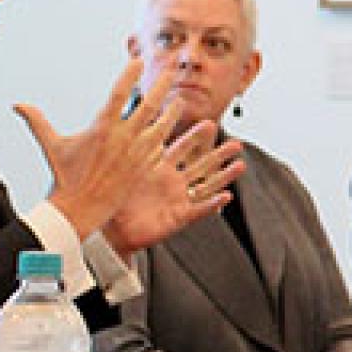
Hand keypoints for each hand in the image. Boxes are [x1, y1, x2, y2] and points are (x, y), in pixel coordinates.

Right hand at [16, 59, 184, 241]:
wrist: (80, 210)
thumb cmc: (65, 178)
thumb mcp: (52, 145)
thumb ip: (37, 121)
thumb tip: (17, 105)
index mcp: (102, 128)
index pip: (119, 94)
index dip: (129, 75)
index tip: (139, 60)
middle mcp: (123, 139)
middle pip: (149, 105)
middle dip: (162, 84)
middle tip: (173, 69)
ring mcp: (137, 154)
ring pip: (162, 127)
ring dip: (172, 112)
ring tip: (180, 100)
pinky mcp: (144, 169)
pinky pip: (160, 150)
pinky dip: (166, 139)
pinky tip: (172, 131)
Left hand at [103, 122, 244, 258]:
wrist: (110, 229)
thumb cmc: (114, 199)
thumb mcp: (123, 170)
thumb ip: (132, 149)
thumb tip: (134, 123)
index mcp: (160, 168)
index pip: (181, 148)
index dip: (195, 136)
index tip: (209, 123)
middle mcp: (173, 183)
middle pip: (201, 165)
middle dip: (219, 154)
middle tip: (237, 143)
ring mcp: (178, 200)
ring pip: (207, 186)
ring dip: (224, 176)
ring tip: (241, 165)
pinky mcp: (179, 218)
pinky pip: (198, 210)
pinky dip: (212, 204)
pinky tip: (226, 196)